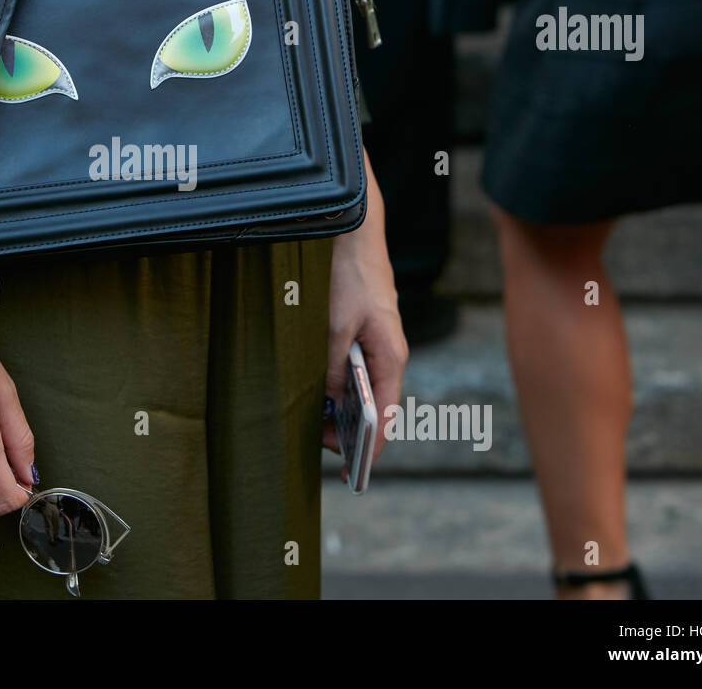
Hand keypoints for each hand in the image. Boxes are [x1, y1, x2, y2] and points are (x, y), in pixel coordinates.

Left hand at [324, 150, 407, 459]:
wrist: (351, 230)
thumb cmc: (348, 275)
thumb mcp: (334, 326)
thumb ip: (332, 367)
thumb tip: (330, 401)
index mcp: (391, 356)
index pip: (385, 413)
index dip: (369, 446)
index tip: (352, 470)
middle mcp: (387, 353)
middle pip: (371, 403)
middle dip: (348, 427)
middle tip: (316, 443)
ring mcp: (375, 342)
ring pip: (359, 386)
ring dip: (338, 404)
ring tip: (311, 421)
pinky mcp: (361, 330)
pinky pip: (350, 367)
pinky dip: (334, 382)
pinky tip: (314, 389)